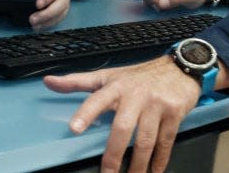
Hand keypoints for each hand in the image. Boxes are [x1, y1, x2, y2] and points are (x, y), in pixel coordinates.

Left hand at [1, 0, 77, 29]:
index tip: (38, 5)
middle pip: (62, 2)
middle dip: (48, 13)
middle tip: (33, 20)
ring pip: (62, 11)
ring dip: (50, 21)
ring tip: (35, 25)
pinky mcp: (62, 4)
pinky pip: (61, 15)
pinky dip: (51, 23)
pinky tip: (40, 26)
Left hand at [44, 56, 200, 172]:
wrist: (181, 66)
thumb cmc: (140, 76)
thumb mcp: (109, 75)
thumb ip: (78, 82)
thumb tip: (48, 81)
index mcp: (117, 86)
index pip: (97, 99)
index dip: (86, 113)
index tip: (74, 128)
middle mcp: (137, 95)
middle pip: (122, 128)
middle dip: (114, 154)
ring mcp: (157, 104)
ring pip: (145, 140)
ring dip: (137, 164)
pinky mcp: (174, 112)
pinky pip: (166, 141)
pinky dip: (160, 160)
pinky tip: (154, 171)